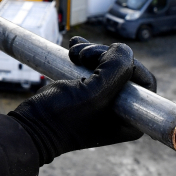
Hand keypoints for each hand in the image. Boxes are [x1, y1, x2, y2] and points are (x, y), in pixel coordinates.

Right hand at [8, 37, 156, 164]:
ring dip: (91, 53)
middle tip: (82, 56)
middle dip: (104, 55)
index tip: (102, 59)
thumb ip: (117, 69)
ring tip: (73, 53)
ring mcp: (102, 100)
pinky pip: (92, 67)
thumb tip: (123, 49)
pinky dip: (84, 55)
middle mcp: (120, 110)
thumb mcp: (95, 92)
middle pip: (124, 69)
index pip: (144, 81)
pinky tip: (72, 50)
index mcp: (131, 120)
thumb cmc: (62, 116)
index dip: (127, 63)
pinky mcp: (85, 91)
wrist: (31, 125)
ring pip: (107, 64)